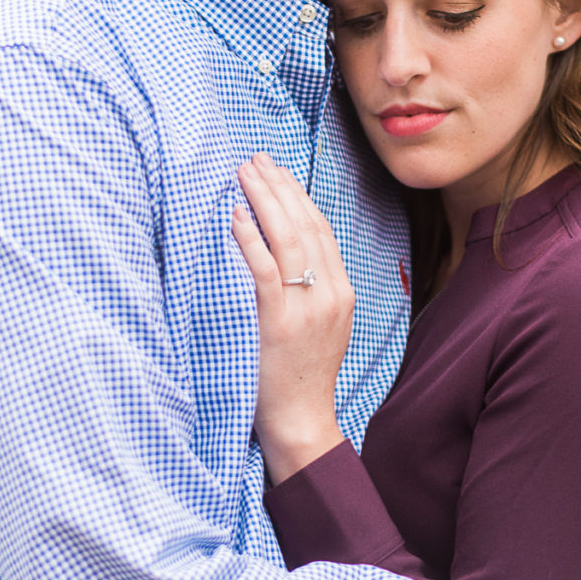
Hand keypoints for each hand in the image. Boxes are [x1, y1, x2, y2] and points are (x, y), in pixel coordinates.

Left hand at [226, 155, 355, 483]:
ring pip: (289, 240)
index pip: (321, 230)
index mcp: (343, 292)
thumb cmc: (302, 377)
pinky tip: (237, 216)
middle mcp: (331, 293)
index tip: (277, 171)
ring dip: (264, 201)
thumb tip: (286, 256)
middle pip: (306, 226)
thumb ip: (312, 292)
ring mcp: (308, 307)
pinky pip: (266, 271)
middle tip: (256, 160)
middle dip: (280, 187)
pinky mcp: (280, 321)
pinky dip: (251, 240)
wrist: (302, 420)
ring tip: (244, 175)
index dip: (299, 196)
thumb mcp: (322, 328)